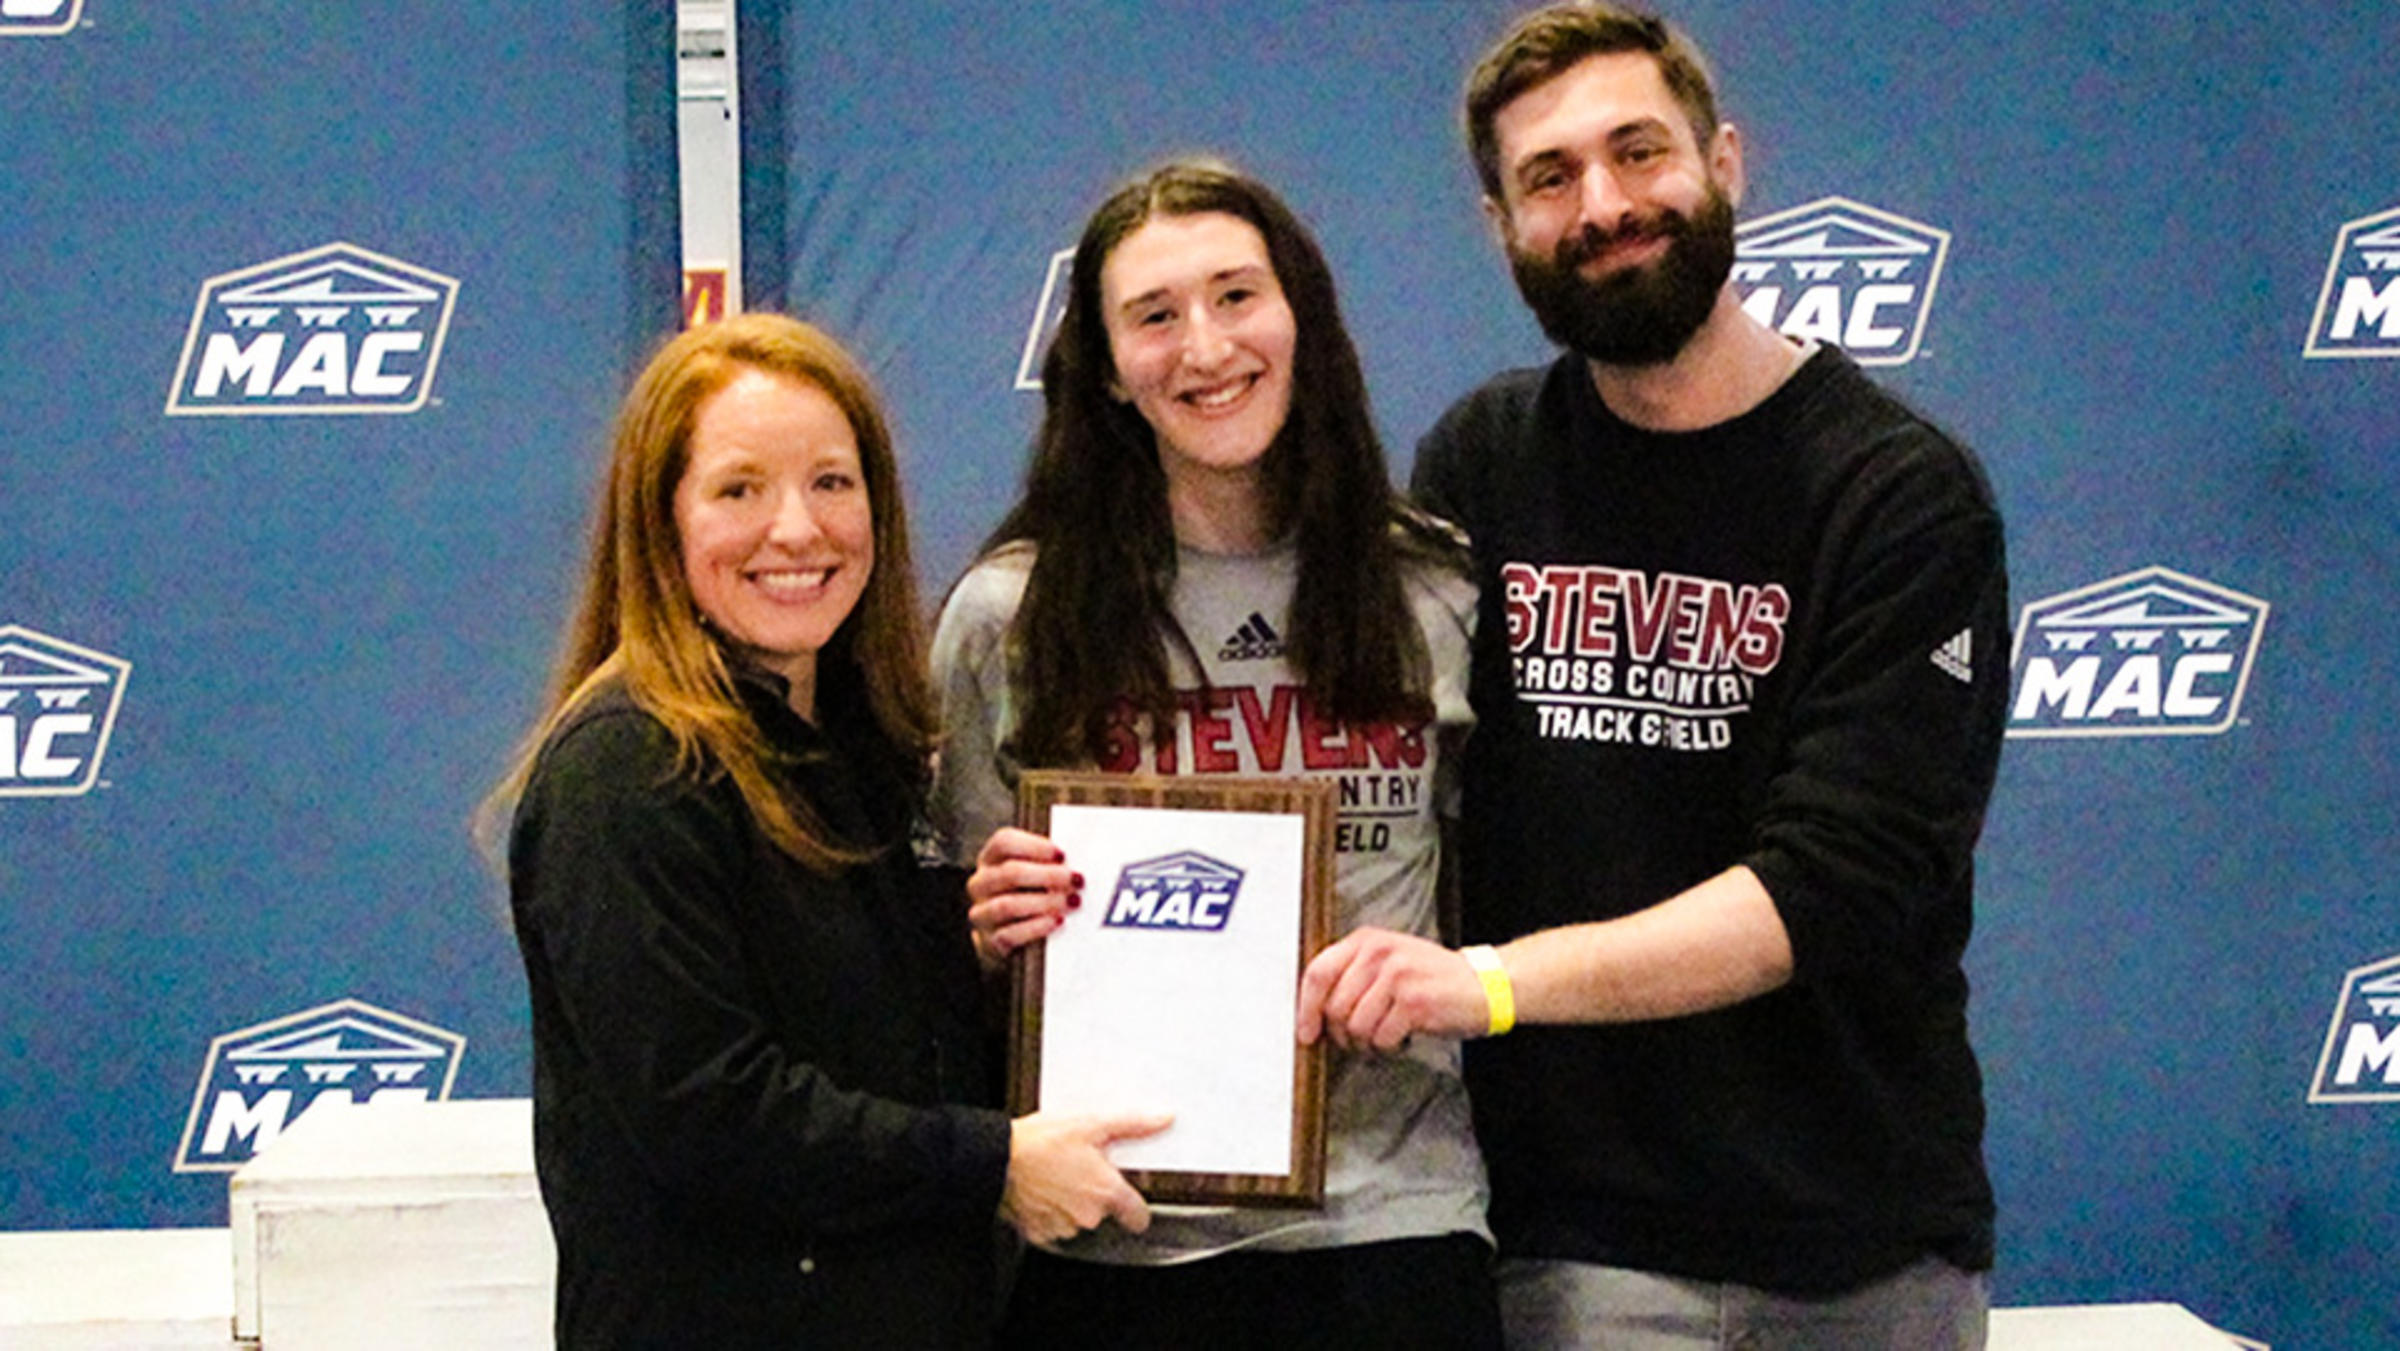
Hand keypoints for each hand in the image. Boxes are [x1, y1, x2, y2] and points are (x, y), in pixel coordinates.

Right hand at [966, 828, 1080, 966]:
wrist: (1009, 937)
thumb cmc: (1028, 894)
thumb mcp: (1034, 873)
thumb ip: (1049, 862)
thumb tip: (1078, 858)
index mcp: (990, 859)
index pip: (1004, 842)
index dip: (1034, 847)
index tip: (1062, 855)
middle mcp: (981, 883)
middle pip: (1009, 873)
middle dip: (1047, 876)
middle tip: (1075, 880)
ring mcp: (982, 913)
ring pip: (1009, 904)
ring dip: (1045, 902)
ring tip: (1072, 902)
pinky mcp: (989, 940)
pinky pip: (1010, 934)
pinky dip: (1037, 927)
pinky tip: (1058, 921)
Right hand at [999, 1110, 1171, 1243]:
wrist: (997, 1159)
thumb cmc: (1040, 1143)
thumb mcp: (1091, 1123)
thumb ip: (1133, 1124)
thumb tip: (1163, 1119)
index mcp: (1106, 1192)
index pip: (1138, 1217)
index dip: (1136, 1209)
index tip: (1132, 1204)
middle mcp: (1088, 1216)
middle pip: (1103, 1212)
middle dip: (1095, 1194)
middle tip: (1080, 1169)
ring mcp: (1062, 1226)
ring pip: (1077, 1219)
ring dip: (1071, 1202)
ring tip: (1057, 1176)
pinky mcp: (1038, 1232)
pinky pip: (1052, 1225)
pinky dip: (1049, 1211)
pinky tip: (1042, 1189)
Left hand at [1296, 927, 1490, 1051]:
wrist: (1485, 984)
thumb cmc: (1434, 978)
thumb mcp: (1390, 961)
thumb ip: (1354, 974)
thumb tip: (1315, 1009)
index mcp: (1367, 940)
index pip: (1318, 972)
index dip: (1306, 1008)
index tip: (1306, 1032)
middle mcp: (1378, 953)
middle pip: (1334, 1007)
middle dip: (1342, 1035)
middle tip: (1361, 1040)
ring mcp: (1396, 976)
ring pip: (1355, 1027)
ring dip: (1368, 1043)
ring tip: (1387, 1036)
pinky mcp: (1413, 1001)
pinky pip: (1381, 1039)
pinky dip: (1389, 1047)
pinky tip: (1404, 1037)